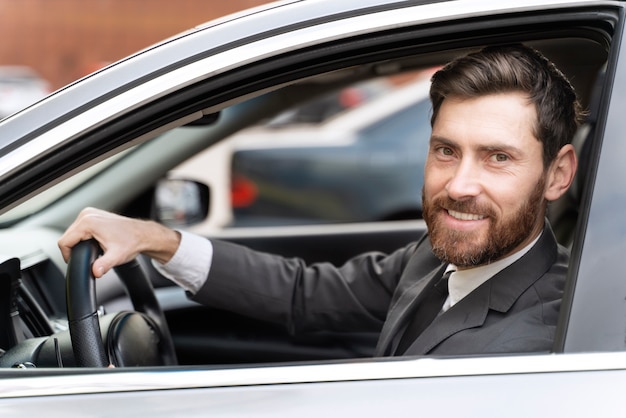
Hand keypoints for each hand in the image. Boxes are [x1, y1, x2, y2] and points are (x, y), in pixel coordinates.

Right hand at [58, 207, 180, 277]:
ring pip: (72, 232)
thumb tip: (96, 272)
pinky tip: (94, 243)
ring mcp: (90, 213)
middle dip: (74, 249)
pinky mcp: (93, 214)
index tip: (76, 262)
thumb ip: (104, 265)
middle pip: (68, 237)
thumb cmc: (132, 242)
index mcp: (88, 222)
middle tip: (88, 258)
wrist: (143, 234)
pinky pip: (79, 228)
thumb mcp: (116, 256)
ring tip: (92, 250)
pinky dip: (83, 237)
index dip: (67, 256)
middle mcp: (87, 214)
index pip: (64, 241)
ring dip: (78, 243)